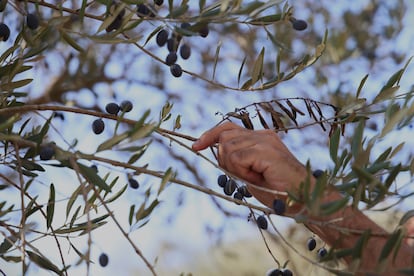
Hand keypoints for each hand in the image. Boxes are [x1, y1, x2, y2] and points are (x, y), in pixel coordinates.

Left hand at [192, 122, 309, 212]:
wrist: (304, 198)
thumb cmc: (278, 189)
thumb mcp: (251, 172)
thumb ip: (236, 159)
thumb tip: (215, 151)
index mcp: (260, 137)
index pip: (228, 128)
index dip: (210, 135)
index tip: (196, 146)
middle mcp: (262, 134)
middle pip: (224, 136)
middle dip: (223, 158)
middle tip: (242, 174)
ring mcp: (264, 140)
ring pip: (228, 148)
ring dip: (235, 168)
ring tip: (254, 177)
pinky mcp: (265, 150)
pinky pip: (237, 158)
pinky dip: (242, 172)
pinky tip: (257, 177)